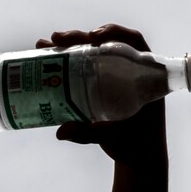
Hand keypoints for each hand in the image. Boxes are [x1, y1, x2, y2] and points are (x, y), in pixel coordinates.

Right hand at [36, 24, 168, 168]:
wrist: (140, 159)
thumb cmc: (135, 146)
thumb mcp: (113, 138)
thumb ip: (89, 133)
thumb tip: (60, 131)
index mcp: (146, 78)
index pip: (135, 42)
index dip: (115, 32)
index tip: (93, 36)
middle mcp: (132, 72)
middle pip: (108, 43)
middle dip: (81, 37)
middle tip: (56, 39)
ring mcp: (117, 78)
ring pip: (94, 52)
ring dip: (70, 45)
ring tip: (44, 45)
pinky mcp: (104, 86)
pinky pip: (87, 65)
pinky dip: (69, 59)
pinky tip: (47, 57)